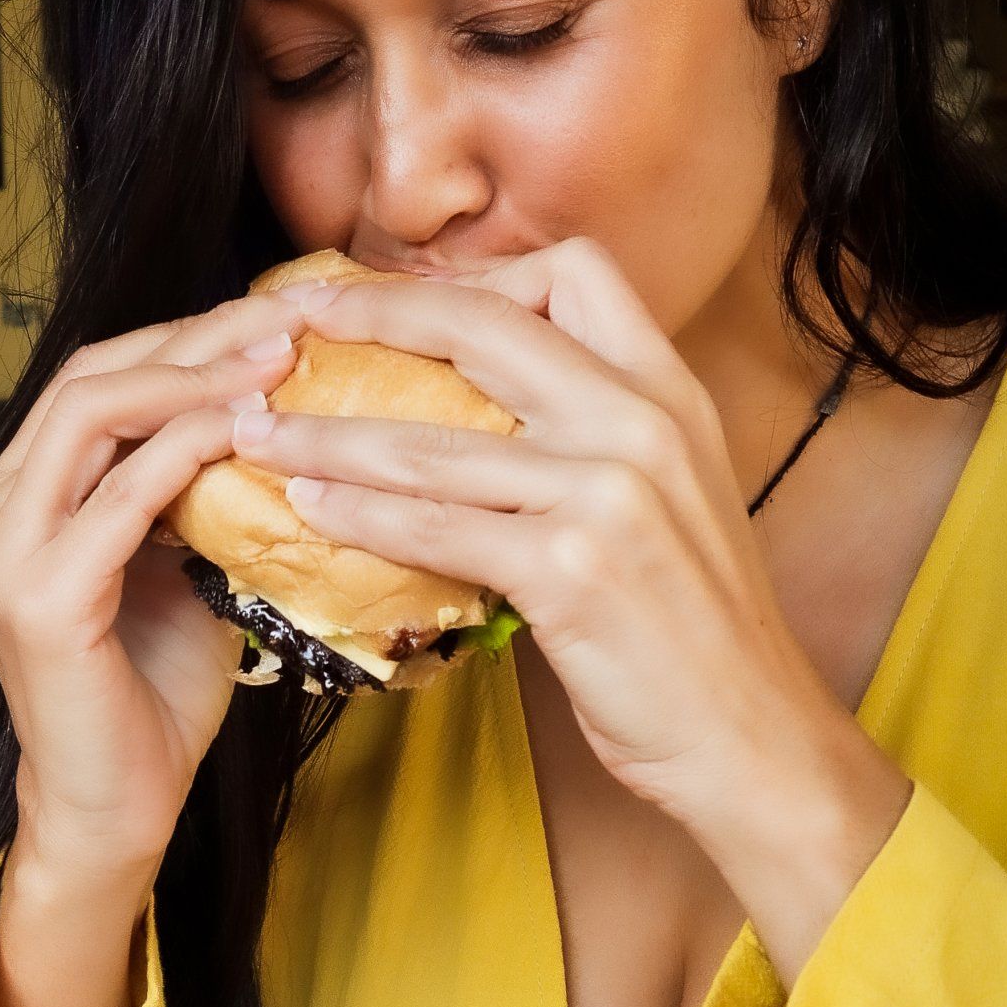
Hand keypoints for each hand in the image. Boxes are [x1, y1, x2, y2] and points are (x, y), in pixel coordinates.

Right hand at [0, 296, 295, 901]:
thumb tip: (278, 414)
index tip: (273, 314)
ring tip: (277, 359)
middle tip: (288, 317)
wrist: (116, 804)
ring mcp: (6, 551)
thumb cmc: (153, 694)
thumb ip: (200, 490)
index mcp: (20, 496)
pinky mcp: (40, 596)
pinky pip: (120, 495)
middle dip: (195, 336)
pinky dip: (188, 449)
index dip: (183, 336)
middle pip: (92, 376)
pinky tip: (250, 430)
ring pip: (94, 414)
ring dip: (194, 377)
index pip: (97, 378)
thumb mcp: (182, 564)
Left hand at [238, 244, 907, 976]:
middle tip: (291, 319)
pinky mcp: (572, 569)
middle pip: (485, 325)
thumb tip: (479, 418)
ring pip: (432, 438)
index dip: (472, 275)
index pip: (573, 272)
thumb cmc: (695, 631)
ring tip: (256, 428)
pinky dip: (359, 512)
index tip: (394, 296)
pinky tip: (310, 507)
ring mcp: (608, 492)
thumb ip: (593, 440)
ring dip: (326, 430)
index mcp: (670, 393)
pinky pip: (434, 526)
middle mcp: (642, 422)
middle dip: (371, 313)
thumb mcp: (668, 500)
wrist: (750, 734)